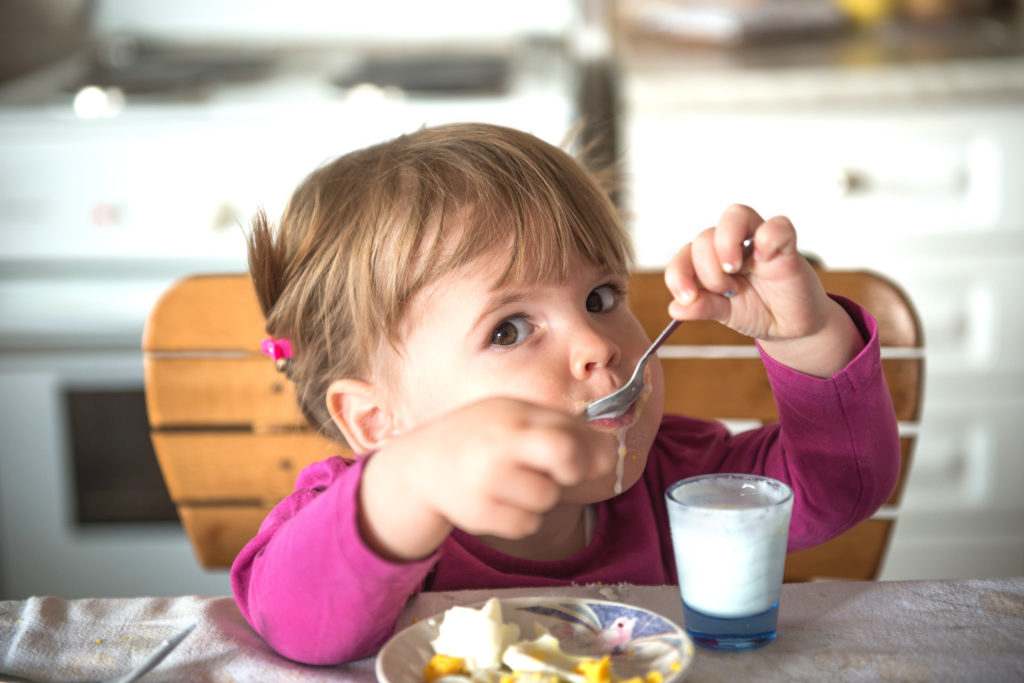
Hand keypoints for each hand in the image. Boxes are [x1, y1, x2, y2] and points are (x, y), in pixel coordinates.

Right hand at [359, 397, 613, 560]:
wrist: (421, 465)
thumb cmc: (481, 438)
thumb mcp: (513, 417)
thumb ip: (560, 428)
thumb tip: (611, 454)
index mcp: (512, 415)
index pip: (569, 431)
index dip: (591, 449)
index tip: (592, 458)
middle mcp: (500, 444)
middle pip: (565, 455)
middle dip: (574, 468)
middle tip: (562, 473)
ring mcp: (488, 481)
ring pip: (548, 498)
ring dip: (542, 496)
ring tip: (516, 483)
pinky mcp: (480, 514)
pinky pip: (527, 524)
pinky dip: (522, 517)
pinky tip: (500, 500)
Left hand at [665, 204, 862, 374]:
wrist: (792, 325)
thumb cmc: (756, 311)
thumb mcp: (725, 314)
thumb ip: (702, 308)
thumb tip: (675, 308)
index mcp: (711, 261)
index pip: (685, 254)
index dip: (678, 273)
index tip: (687, 298)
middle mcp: (731, 245)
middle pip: (705, 236)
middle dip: (707, 269)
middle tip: (725, 291)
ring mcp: (758, 241)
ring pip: (735, 215)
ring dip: (726, 243)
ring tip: (734, 269)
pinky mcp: (786, 244)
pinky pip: (777, 225)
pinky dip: (767, 238)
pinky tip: (764, 260)